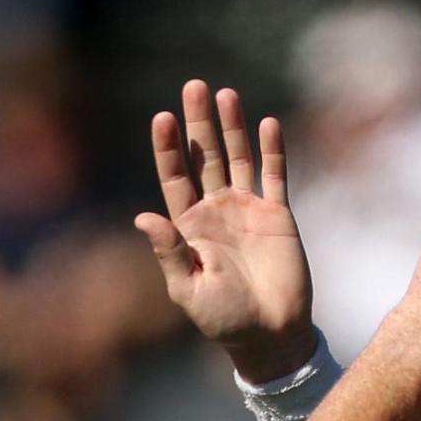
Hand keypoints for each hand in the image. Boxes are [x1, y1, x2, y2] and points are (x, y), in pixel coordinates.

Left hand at [136, 80, 315, 381]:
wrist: (270, 335)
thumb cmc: (224, 319)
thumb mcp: (188, 289)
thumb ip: (170, 252)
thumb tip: (142, 217)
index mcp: (189, 226)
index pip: (175, 176)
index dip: (169, 148)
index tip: (163, 118)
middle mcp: (216, 210)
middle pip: (205, 156)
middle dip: (199, 122)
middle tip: (194, 86)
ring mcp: (247, 209)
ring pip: (238, 157)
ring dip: (232, 126)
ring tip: (226, 93)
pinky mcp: (278, 215)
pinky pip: (274, 175)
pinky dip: (272, 150)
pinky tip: (267, 123)